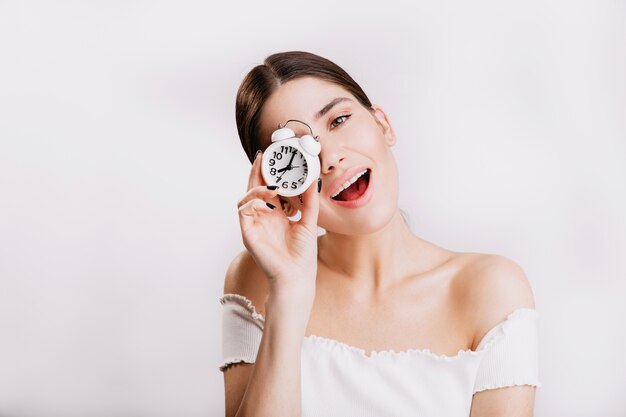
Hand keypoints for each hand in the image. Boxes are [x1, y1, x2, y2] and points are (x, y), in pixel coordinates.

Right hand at [237, 151, 319, 293]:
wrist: (296, 276)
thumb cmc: (302, 254)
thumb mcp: (309, 221)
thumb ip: (309, 200)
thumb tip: (313, 179)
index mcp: (277, 214)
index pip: (270, 188)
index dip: (270, 173)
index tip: (276, 158)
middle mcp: (264, 217)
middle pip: (255, 188)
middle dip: (258, 172)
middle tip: (263, 156)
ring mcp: (254, 224)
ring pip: (246, 196)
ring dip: (257, 187)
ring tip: (272, 186)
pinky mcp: (247, 232)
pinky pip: (243, 209)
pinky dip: (253, 201)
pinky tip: (267, 201)